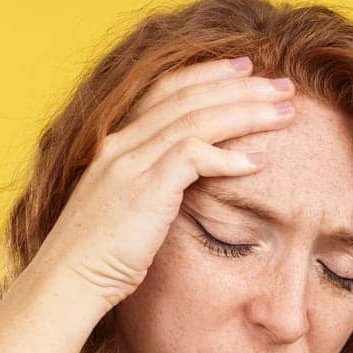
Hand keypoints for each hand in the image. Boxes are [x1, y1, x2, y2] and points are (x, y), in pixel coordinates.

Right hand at [24, 55, 296, 319]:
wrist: (67, 282)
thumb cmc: (98, 259)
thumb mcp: (125, 212)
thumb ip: (152, 188)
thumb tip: (186, 186)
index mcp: (116, 144)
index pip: (167, 91)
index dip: (208, 75)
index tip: (246, 70)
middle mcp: (122, 144)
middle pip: (189, 97)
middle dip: (240, 86)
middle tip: (283, 84)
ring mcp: (130, 163)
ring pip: (198, 119)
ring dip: (246, 112)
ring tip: (285, 112)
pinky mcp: (144, 189)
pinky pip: (194, 157)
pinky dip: (229, 156)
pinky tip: (260, 162)